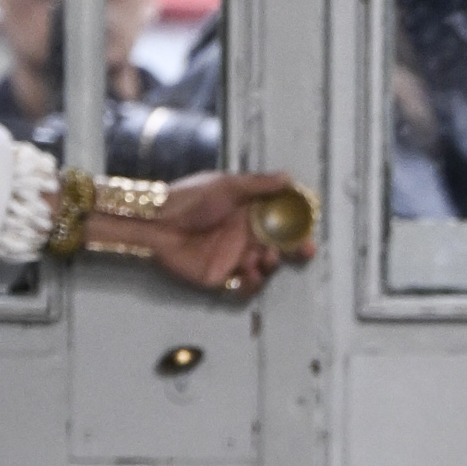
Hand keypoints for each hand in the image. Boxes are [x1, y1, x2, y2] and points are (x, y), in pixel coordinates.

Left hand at [114, 172, 316, 297]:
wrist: (156, 223)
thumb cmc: (189, 198)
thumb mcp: (226, 186)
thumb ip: (259, 185)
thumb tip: (289, 179)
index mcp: (249, 213)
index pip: (282, 222)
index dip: (299, 229)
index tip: (310, 233)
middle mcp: (245, 236)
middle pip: (280, 247)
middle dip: (294, 251)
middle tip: (302, 252)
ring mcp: (234, 257)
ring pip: (266, 267)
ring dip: (272, 264)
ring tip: (265, 258)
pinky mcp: (222, 276)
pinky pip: (246, 286)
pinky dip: (254, 283)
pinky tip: (250, 272)